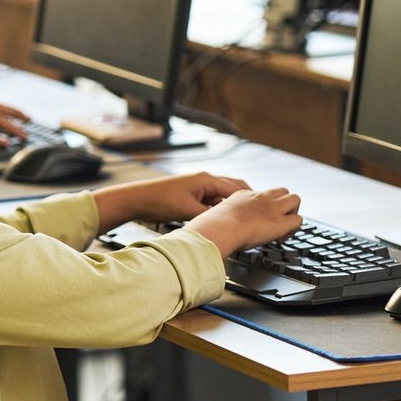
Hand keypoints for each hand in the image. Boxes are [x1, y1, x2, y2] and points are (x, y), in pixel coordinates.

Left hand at [93, 171, 247, 230]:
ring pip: (223, 195)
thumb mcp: (189, 211)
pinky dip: (221, 207)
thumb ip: (210, 215)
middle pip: (234, 189)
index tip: (263, 209)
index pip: (237, 188)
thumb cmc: (159, 202)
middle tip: (261, 213)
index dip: (252, 199)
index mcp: (206, 180)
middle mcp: (204, 180)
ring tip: (246, 217)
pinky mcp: (191, 194)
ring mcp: (198, 186)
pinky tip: (224, 218)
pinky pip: (212, 199)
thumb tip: (227, 221)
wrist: (137, 199)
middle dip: (247, 200)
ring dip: (233, 205)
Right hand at [186, 187, 301, 257]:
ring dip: (292, 213)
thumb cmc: (212, 226)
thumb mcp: (213, 217)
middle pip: (283, 191)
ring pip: (296, 199)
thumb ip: (216, 220)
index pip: (262, 194)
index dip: (265, 206)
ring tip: (282, 229)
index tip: (259, 219)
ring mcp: (273, 208)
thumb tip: (206, 230)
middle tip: (276, 222)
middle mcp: (261, 198)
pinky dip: (293, 229)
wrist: (220, 228)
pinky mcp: (281, 221)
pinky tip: (280, 238)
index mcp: (244, 195)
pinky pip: (298, 220)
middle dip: (284, 205)